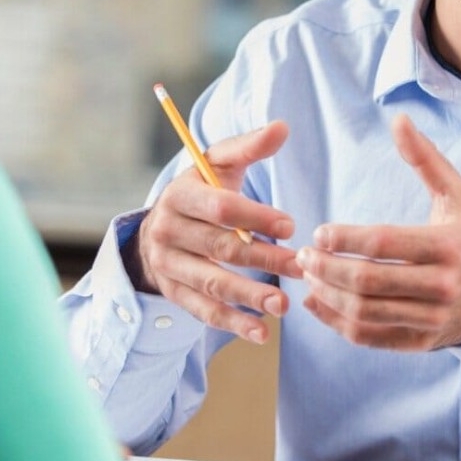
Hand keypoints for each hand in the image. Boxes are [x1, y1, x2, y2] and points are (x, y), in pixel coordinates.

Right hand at [132, 120, 300, 343]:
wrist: (160, 227)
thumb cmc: (202, 191)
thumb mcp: (219, 164)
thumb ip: (250, 147)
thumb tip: (283, 127)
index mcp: (180, 195)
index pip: (220, 208)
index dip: (256, 217)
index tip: (290, 226)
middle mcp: (168, 230)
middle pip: (220, 248)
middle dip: (263, 258)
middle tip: (300, 267)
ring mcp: (168, 265)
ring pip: (211, 283)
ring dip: (249, 295)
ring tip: (283, 304)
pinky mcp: (173, 293)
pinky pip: (203, 312)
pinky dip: (233, 323)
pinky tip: (262, 332)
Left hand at [296, 113, 460, 350]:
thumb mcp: (457, 196)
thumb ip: (425, 159)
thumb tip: (398, 120)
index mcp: (447, 247)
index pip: (383, 243)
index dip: (344, 239)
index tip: (318, 233)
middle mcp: (441, 287)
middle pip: (368, 281)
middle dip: (327, 268)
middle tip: (303, 255)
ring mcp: (431, 319)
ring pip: (364, 312)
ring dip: (327, 294)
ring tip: (308, 275)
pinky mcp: (420, 343)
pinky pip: (368, 336)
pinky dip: (336, 321)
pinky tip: (317, 302)